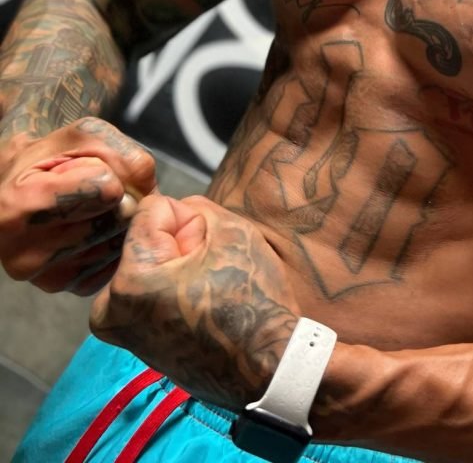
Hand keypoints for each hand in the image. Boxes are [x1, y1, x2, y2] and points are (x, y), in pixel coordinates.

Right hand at [0, 117, 156, 294]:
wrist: (24, 188)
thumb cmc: (54, 156)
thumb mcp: (84, 135)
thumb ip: (121, 153)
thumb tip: (147, 192)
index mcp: (18, 206)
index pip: (104, 190)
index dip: (106, 173)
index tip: (86, 171)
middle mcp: (25, 252)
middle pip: (117, 218)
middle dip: (119, 196)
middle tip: (92, 189)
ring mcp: (47, 277)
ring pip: (122, 239)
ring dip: (120, 217)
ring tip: (90, 207)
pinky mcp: (71, 286)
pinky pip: (120, 257)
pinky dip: (116, 238)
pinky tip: (93, 226)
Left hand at [90, 195, 299, 407]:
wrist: (267, 363)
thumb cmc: (252, 297)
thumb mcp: (231, 229)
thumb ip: (193, 206)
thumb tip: (172, 211)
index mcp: (128, 281)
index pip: (153, 210)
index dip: (189, 221)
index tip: (209, 253)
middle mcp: (108, 309)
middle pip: (146, 238)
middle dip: (177, 245)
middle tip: (210, 275)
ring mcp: (116, 330)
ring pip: (148, 262)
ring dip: (174, 267)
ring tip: (206, 293)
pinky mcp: (129, 341)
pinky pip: (148, 290)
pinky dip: (170, 289)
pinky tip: (198, 307)